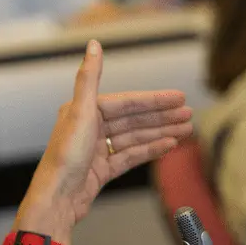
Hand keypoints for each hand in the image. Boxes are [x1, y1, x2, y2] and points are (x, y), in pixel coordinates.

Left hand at [15, 40, 192, 244]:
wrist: (56, 200)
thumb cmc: (64, 157)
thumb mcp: (79, 112)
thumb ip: (89, 78)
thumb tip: (93, 44)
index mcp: (83, 111)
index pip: (126, 102)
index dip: (154, 99)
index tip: (179, 97)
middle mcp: (89, 128)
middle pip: (132, 120)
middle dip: (162, 116)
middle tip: (189, 114)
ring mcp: (96, 151)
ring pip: (134, 138)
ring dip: (160, 132)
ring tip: (186, 130)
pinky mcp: (101, 171)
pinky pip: (130, 156)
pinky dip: (149, 150)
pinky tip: (169, 145)